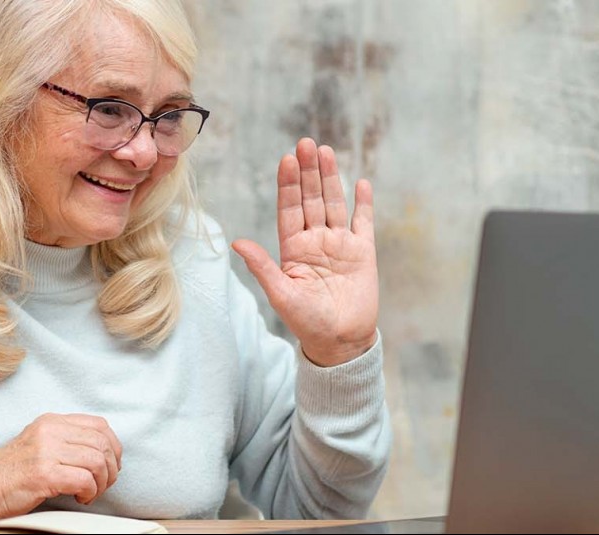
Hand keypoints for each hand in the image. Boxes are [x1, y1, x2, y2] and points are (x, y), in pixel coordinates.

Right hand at [0, 413, 122, 517]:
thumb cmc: (14, 470)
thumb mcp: (42, 443)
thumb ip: (69, 440)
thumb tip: (105, 452)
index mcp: (53, 421)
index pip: (99, 425)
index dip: (113, 446)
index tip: (111, 464)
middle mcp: (50, 431)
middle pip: (102, 443)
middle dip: (110, 468)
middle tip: (103, 483)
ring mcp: (46, 451)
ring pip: (97, 462)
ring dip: (101, 483)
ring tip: (90, 492)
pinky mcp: (43, 473)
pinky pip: (84, 480)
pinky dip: (90, 492)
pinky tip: (80, 498)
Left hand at [232, 138, 377, 366]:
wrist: (340, 341)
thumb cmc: (306, 321)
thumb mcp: (281, 294)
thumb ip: (262, 266)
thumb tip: (236, 242)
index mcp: (293, 248)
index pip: (289, 209)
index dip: (288, 185)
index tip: (286, 160)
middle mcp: (315, 241)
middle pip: (310, 199)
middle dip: (307, 171)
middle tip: (305, 143)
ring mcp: (339, 244)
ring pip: (333, 203)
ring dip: (330, 178)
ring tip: (325, 151)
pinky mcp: (362, 252)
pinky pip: (362, 222)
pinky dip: (362, 204)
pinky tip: (360, 183)